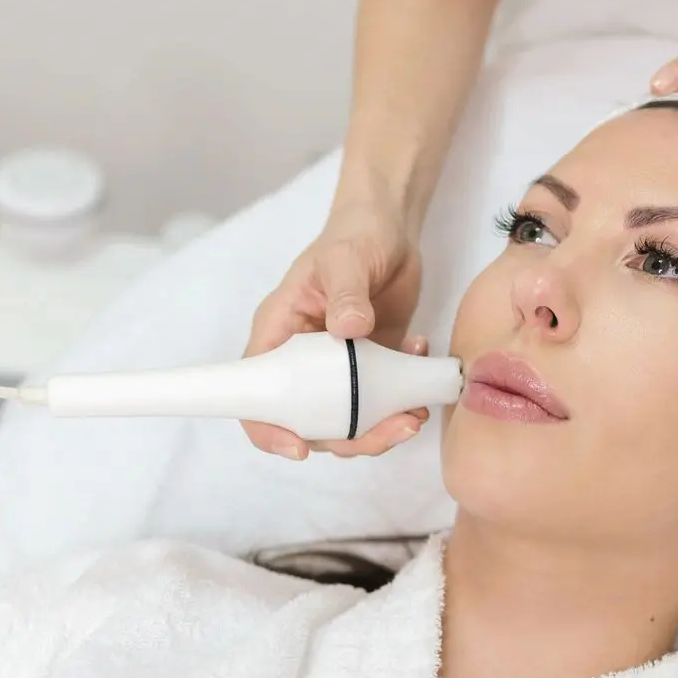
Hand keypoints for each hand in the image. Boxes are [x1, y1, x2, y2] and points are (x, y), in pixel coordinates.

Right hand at [241, 202, 426, 459]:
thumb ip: (346, 292)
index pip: (255, 396)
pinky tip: (421, 359)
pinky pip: (382, 400)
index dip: (269, 430)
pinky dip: (404, 396)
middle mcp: (303, 361)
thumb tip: (348, 330)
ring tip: (417, 408)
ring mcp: (339, 369)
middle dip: (352, 437)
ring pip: (351, 421)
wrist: (391, 229)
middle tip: (396, 426)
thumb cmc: (354, 235)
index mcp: (279, 336)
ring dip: (384, 425)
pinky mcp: (372, 367)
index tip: (300, 448)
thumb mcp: (344, 258)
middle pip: (310, 422)